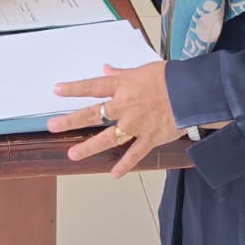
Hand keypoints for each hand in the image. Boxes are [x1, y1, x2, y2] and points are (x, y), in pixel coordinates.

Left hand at [47, 62, 182, 177]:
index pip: (93, 87)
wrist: (193, 92)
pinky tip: (114, 174)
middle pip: (93, 114)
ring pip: (108, 138)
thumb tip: (106, 70)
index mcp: (123, 87)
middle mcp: (124, 107)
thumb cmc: (170, 77)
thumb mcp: (143, 69)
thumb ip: (122, 73)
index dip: (74, 88)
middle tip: (52, 126)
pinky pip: (134, 154)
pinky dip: (125, 165)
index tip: (57, 90)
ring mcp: (135, 125)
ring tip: (73, 154)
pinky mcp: (149, 138)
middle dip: (70, 120)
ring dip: (89, 147)